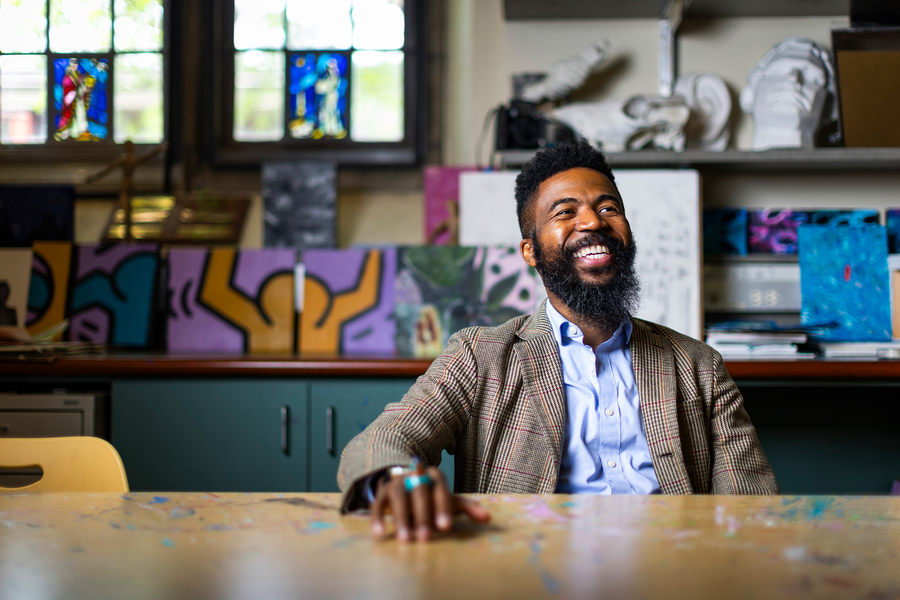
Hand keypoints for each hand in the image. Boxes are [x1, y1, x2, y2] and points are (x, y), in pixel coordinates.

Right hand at [370, 465, 489, 541]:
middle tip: (426, 537)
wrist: (404, 480)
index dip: (442, 507)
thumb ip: (467, 507)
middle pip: (419, 492)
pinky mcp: (381, 491)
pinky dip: (378, 518)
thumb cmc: (431, 496)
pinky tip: (380, 534)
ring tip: (406, 539)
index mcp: (434, 476)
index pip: (440, 489)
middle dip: (423, 515)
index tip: (445, 527)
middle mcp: (415, 476)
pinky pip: (378, 504)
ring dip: (401, 518)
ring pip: (398, 497)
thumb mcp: (448, 500)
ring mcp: (397, 482)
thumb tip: (488, 518)